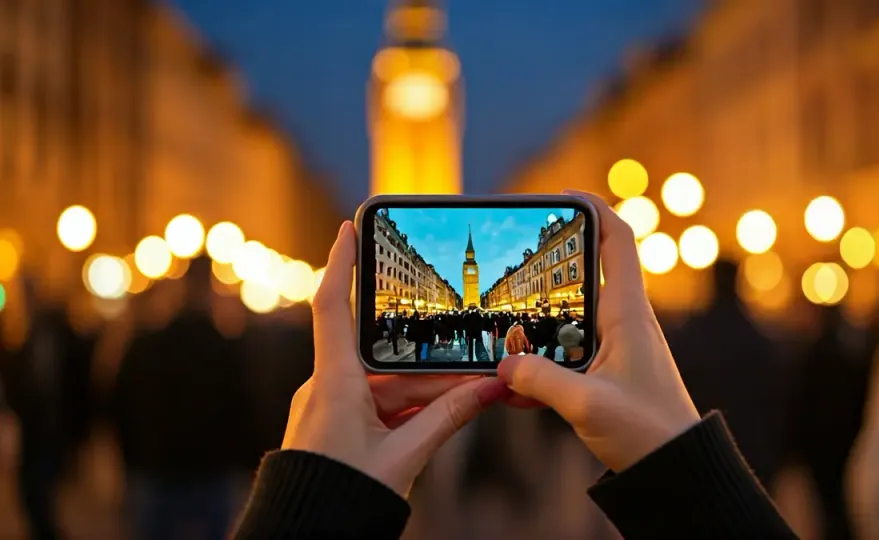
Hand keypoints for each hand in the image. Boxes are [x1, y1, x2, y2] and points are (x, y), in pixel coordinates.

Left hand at [282, 222, 508, 496]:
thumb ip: (448, 419)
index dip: (340, 263)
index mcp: (333, 383)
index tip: (348, 226)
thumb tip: (490, 389)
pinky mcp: (335, 427)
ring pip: (386, 387)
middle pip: (385, 360)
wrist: (304, 534)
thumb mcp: (405, 456)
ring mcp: (329, 408)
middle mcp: (326, 388)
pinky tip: (438, 420)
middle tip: (469, 368)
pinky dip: (408, 412)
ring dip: (425, 396)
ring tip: (467, 401)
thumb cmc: (344, 495)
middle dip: (429, 366)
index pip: (332, 306)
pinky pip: (377, 406)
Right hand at [499, 191, 700, 472]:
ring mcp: (616, 346)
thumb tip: (504, 364)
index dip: (593, 208)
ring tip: (503, 332)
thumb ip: (540, 380)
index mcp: (628, 313)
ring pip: (571, 316)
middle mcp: (624, 322)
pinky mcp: (608, 372)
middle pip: (588, 273)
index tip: (562, 196)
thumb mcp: (587, 405)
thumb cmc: (647, 432)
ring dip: (539, 322)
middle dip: (550, 267)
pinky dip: (542, 362)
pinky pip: (568, 352)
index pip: (618, 240)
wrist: (676, 471)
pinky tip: (517, 388)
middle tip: (513, 264)